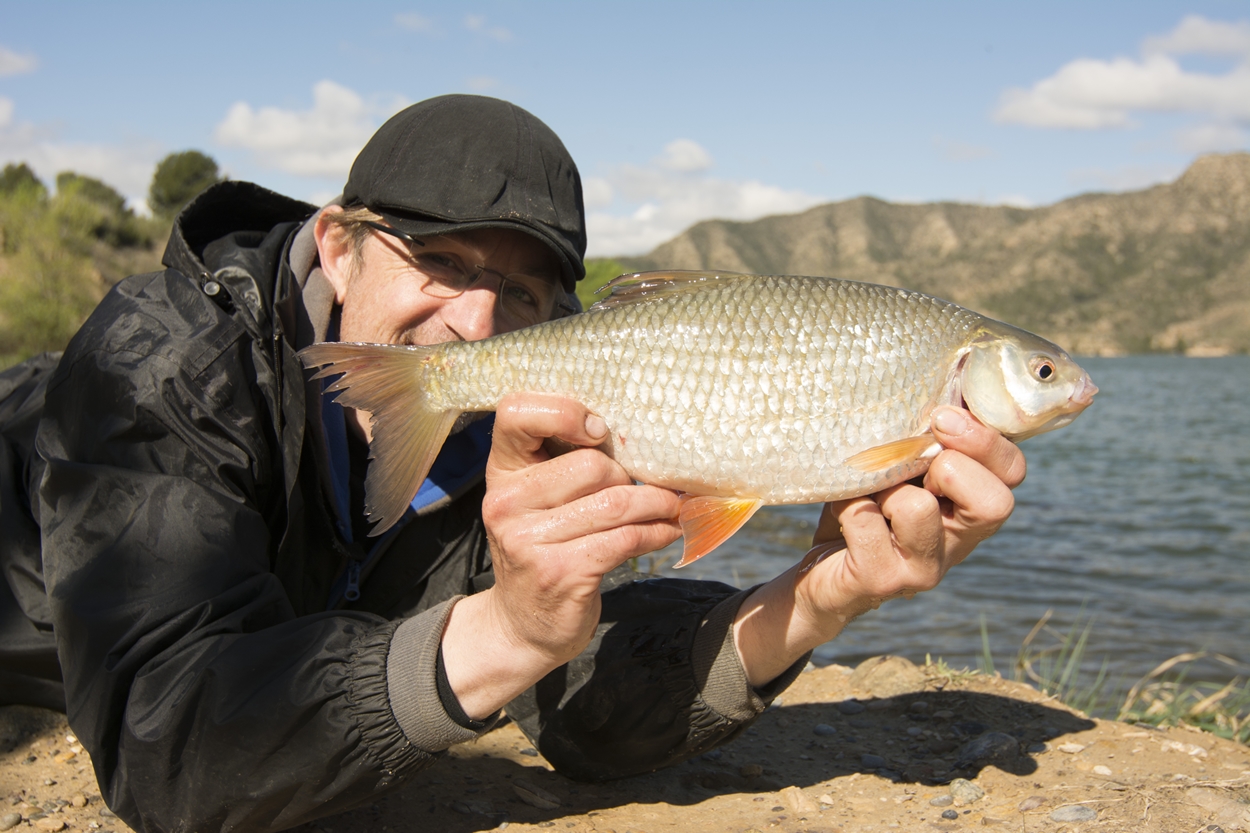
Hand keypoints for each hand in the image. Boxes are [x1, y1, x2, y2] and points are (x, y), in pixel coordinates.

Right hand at [441, 393, 680, 718]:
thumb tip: (642, 437)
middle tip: (645, 491)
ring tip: (671, 507)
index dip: (564, 412)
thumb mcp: (538, 499)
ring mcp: (529, 539)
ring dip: (656, 504)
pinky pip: (626, 539)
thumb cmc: (542, 547)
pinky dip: (656, 532)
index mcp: (502, 471)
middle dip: (629, 477)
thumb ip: (565, 463)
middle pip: (591, 464)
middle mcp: (506, 501)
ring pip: (616, 501)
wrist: (522, 624)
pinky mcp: (560, 572)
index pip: (517, 412)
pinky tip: (666, 532)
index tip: (599, 431)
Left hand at [734, 406, 1025, 685]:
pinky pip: (865, 520)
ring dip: (884, 487)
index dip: (984, 439)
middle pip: (994, 502)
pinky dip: (847, 506)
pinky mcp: (881, 581)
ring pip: (918, 507)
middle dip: (948, 465)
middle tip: (909, 465)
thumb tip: (937, 393)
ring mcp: (924, 568)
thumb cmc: (864, 505)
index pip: (1012, 471)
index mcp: (971, 508)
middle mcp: (959, 543)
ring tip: (870, 495)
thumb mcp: (898, 466)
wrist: (821, 575)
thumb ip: (923, 438)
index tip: (941, 416)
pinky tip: (843, 514)